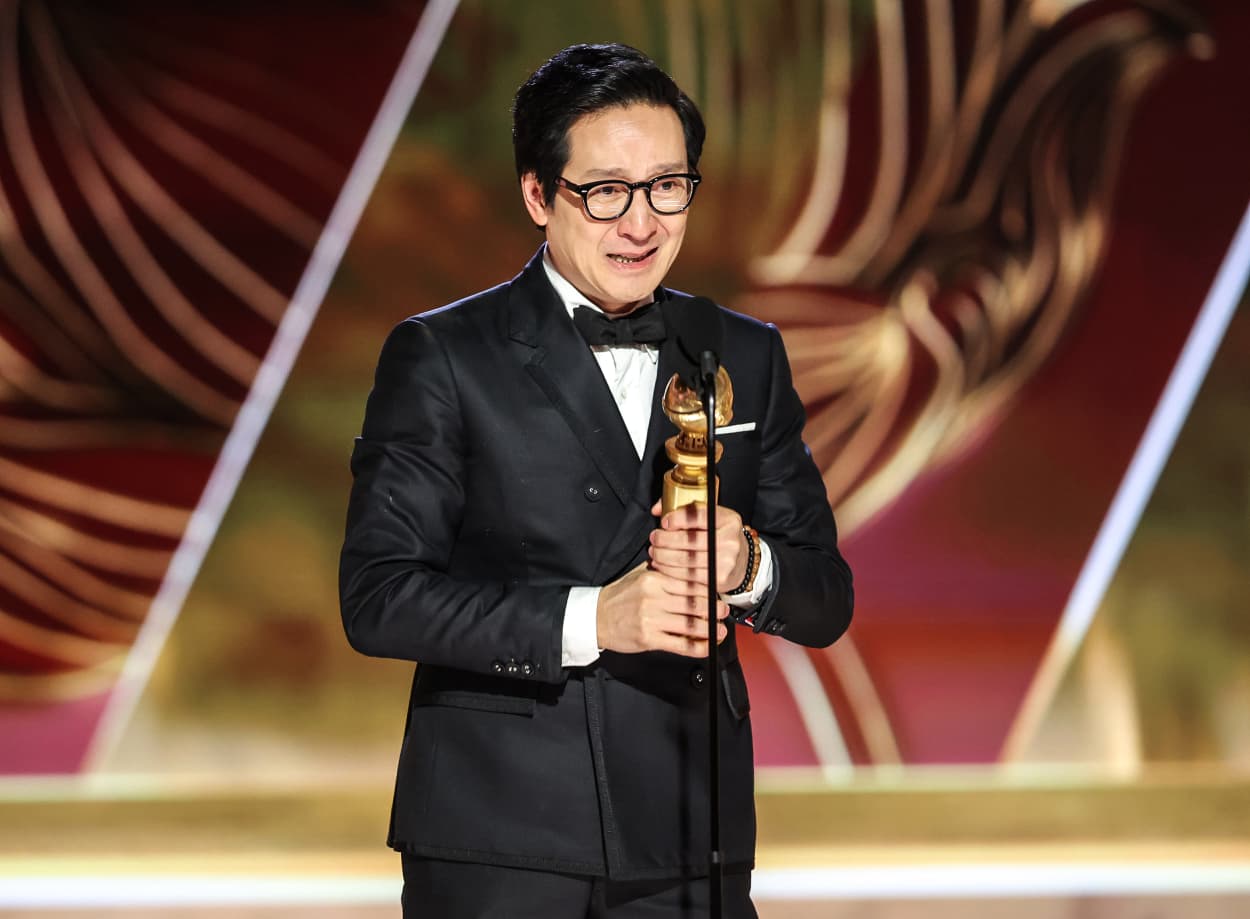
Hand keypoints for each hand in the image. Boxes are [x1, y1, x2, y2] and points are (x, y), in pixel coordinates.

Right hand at [596, 561, 728, 656]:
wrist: (595, 617)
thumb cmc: (619, 596)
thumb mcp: (639, 574)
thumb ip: (663, 570)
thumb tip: (689, 567)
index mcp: (654, 578)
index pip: (689, 583)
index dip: (708, 590)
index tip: (717, 593)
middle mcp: (654, 597)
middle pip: (694, 603)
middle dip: (714, 609)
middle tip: (723, 612)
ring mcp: (651, 619)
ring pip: (690, 624)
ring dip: (710, 629)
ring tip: (720, 631)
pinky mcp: (648, 638)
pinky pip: (680, 644)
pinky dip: (697, 647)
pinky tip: (707, 647)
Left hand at [647, 500, 749, 593]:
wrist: (741, 560)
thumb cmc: (720, 536)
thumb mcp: (710, 517)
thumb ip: (684, 509)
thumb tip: (656, 509)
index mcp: (728, 520)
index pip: (699, 516)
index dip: (677, 519)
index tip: (664, 522)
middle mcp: (730, 541)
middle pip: (689, 541)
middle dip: (665, 540)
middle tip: (654, 538)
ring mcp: (726, 562)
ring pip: (686, 561)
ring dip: (664, 557)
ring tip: (655, 552)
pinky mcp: (718, 580)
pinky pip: (688, 577)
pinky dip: (670, 572)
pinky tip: (662, 566)